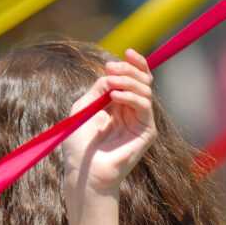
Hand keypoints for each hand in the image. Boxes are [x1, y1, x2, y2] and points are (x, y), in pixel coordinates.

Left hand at [63, 49, 155, 196]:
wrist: (85, 172)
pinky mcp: (147, 132)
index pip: (134, 78)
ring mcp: (141, 121)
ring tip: (111, 85)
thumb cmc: (79, 145)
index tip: (127, 52)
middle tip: (111, 68)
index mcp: (118, 104)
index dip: (135, 63)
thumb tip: (111, 76)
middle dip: (129, 69)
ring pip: (145, 90)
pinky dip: (131, 96)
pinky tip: (115, 96)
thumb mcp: (83, 108)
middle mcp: (132, 111)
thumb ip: (97, 89)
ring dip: (128, 81)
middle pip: (143, 80)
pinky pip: (145, 106)